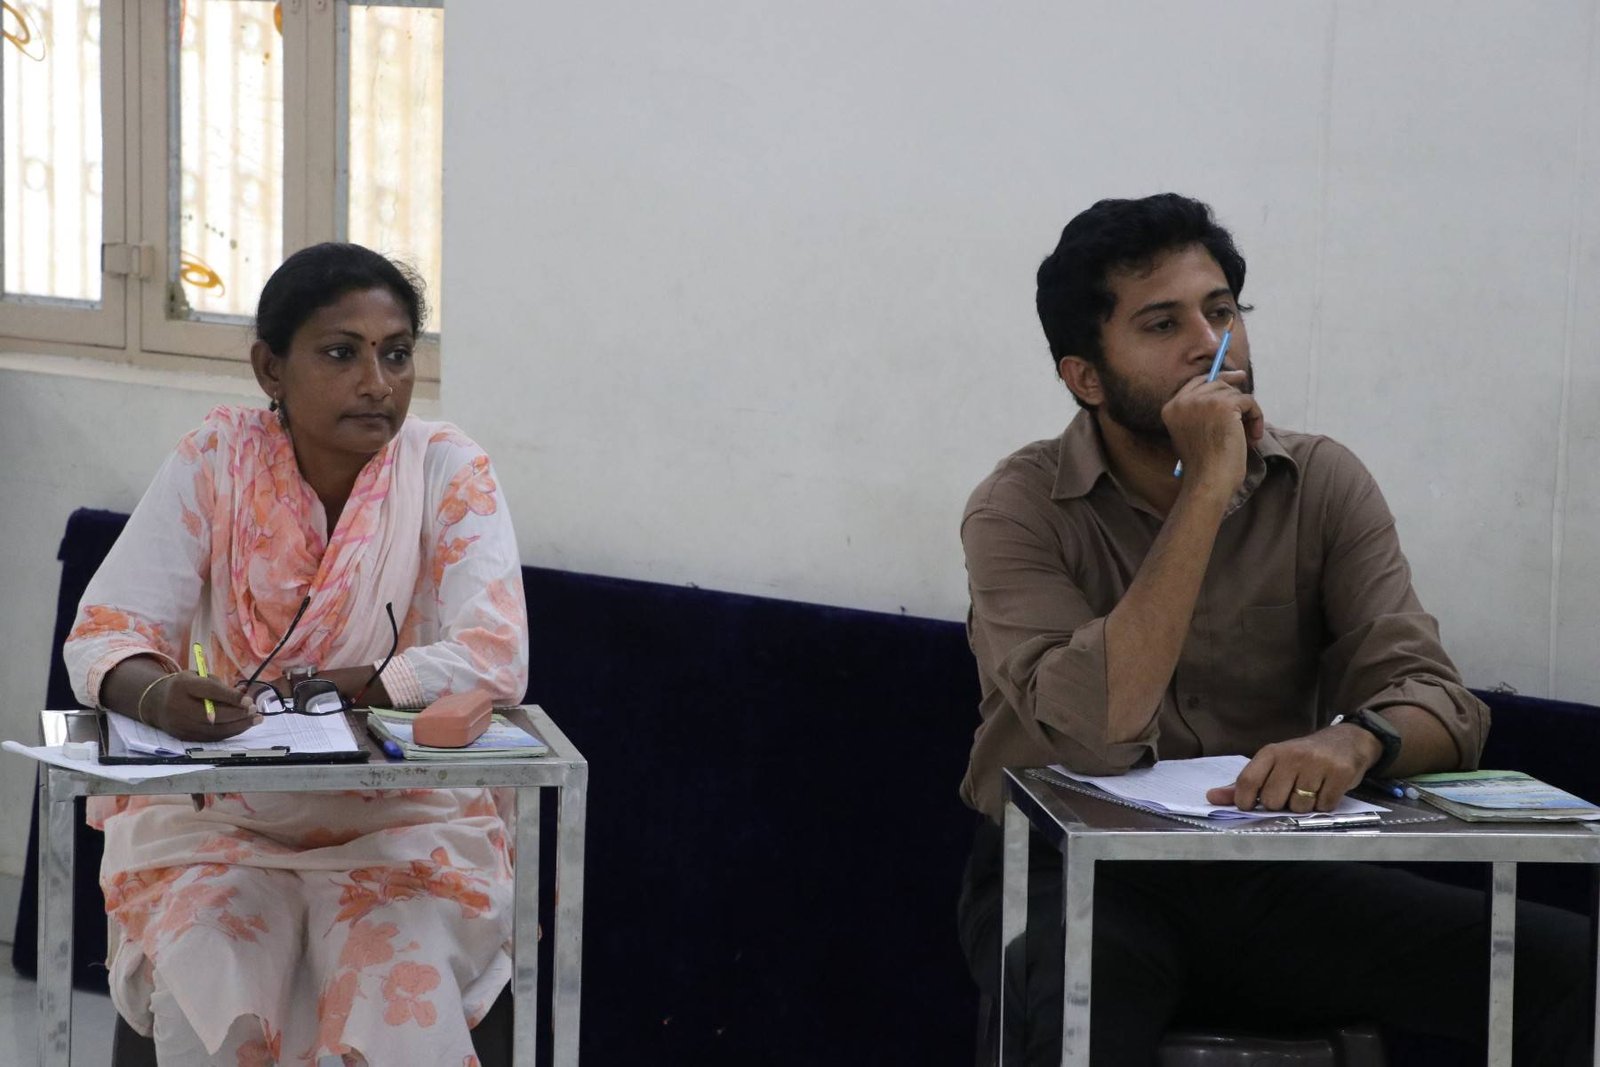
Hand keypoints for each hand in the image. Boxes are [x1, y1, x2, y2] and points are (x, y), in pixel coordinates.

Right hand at [145, 671, 260, 740]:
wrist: (157, 703)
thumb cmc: (185, 687)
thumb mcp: (199, 677)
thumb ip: (220, 685)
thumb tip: (245, 693)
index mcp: (182, 686)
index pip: (210, 692)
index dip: (231, 697)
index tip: (249, 700)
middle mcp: (179, 707)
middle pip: (213, 714)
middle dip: (237, 713)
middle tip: (255, 710)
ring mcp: (181, 725)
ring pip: (214, 729)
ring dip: (238, 725)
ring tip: (256, 719)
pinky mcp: (185, 737)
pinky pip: (211, 737)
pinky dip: (230, 732)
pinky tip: (242, 725)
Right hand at [1162, 369, 1263, 494]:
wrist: (1208, 481)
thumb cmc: (1204, 465)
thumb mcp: (1192, 434)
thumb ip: (1200, 412)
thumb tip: (1226, 389)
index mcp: (1171, 408)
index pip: (1197, 382)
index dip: (1219, 379)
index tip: (1237, 378)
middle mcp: (1184, 400)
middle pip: (1218, 383)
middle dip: (1236, 397)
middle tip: (1251, 409)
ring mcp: (1203, 401)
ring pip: (1235, 394)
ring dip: (1247, 414)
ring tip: (1248, 436)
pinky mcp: (1224, 404)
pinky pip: (1249, 402)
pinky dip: (1257, 418)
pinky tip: (1253, 437)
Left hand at [1204, 725, 1381, 812]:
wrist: (1347, 741)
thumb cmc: (1303, 757)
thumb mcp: (1273, 764)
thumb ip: (1245, 783)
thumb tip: (1212, 798)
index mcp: (1271, 752)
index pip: (1247, 781)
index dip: (1245, 801)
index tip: (1251, 806)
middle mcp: (1292, 755)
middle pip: (1273, 800)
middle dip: (1281, 804)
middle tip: (1290, 792)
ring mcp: (1317, 764)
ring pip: (1300, 807)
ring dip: (1305, 806)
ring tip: (1310, 790)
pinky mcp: (1340, 773)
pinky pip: (1324, 806)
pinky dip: (1324, 805)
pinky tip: (1325, 790)